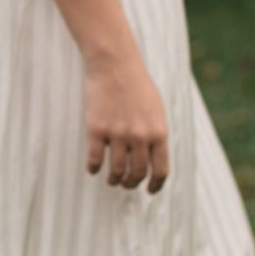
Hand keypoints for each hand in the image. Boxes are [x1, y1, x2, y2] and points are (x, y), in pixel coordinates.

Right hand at [84, 47, 169, 192]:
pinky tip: (93, 168)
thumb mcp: (156, 109)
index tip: (150, 191)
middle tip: (126, 184)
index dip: (156, 185)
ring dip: (114, 179)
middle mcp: (140, 136)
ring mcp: (118, 134)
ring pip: (117, 171)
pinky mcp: (97, 130)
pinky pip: (95, 160)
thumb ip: (156, 133)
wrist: (114, 64)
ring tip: (112, 179)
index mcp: (158, 132)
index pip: (160, 170)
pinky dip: (94, 168)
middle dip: (132, 183)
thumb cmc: (136, 84)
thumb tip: (154, 157)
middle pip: (137, 173)